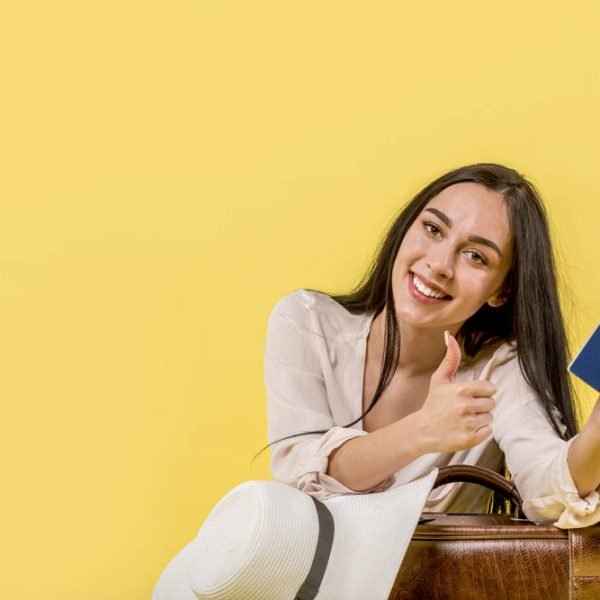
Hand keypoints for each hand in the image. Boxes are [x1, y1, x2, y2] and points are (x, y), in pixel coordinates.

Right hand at [414, 331, 495, 453]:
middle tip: (464, 408)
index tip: (468, 395)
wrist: (422, 430)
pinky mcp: (470, 438)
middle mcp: (465, 406)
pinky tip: (465, 428)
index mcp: (461, 389)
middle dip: (480, 405)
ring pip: (490, 417)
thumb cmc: (433, 403)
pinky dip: (480, 431)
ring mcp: (468, 424)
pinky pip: (488, 431)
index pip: (490, 388)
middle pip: (491, 403)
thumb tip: (450, 336)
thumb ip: (450, 358)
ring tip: (463, 418)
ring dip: (480, 418)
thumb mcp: (440, 379)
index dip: (480, 391)